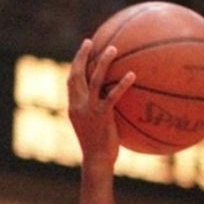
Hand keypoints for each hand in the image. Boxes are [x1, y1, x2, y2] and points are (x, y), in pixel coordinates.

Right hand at [66, 39, 134, 166]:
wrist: (97, 161)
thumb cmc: (98, 147)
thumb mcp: (93, 126)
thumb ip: (96, 111)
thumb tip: (110, 101)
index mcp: (73, 106)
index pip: (71, 80)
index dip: (75, 64)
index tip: (83, 50)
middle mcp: (78, 105)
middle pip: (77, 74)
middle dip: (82, 56)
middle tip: (90, 42)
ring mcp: (89, 109)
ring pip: (94, 79)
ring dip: (103, 62)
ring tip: (113, 49)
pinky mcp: (102, 116)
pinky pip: (112, 96)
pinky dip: (122, 84)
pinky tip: (132, 75)